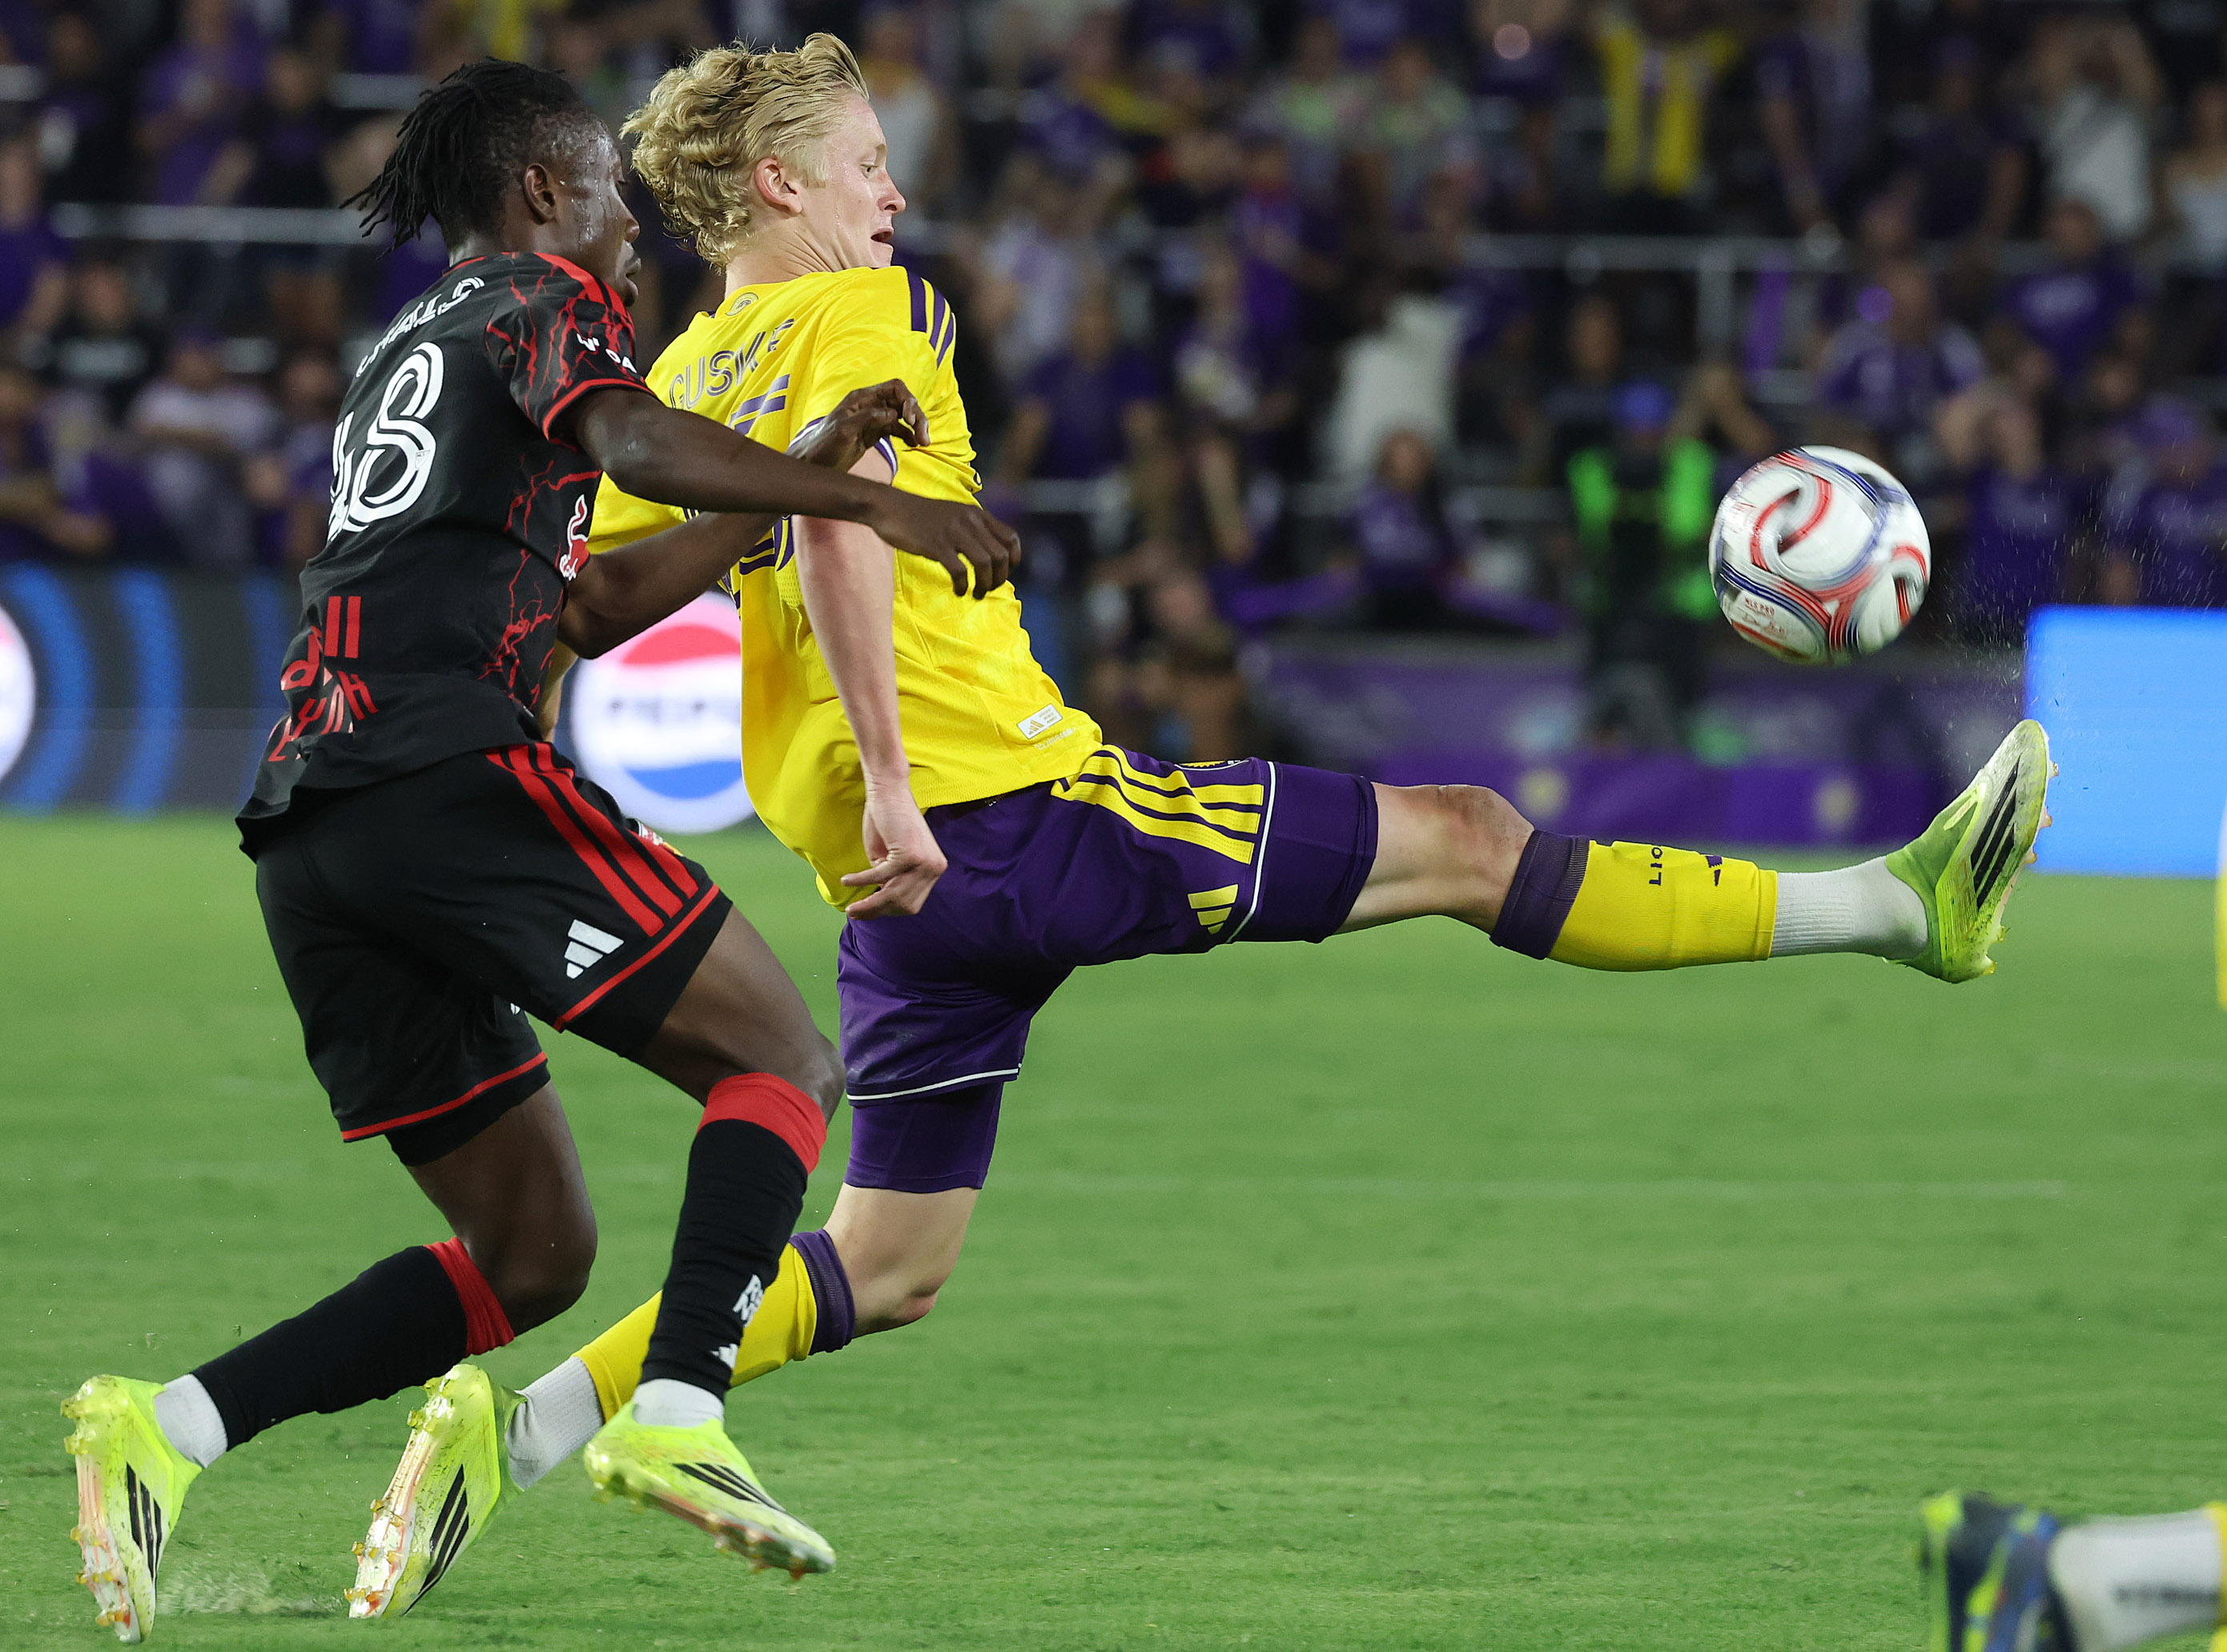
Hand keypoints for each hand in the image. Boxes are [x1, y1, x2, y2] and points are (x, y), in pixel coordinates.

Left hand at [794, 379, 930, 471]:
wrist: (813, 464)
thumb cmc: (823, 445)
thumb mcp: (844, 430)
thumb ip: (868, 418)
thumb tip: (892, 414)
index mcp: (862, 398)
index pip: (894, 388)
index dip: (907, 400)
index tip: (911, 419)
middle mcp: (870, 405)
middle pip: (903, 402)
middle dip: (917, 416)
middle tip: (925, 437)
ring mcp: (874, 420)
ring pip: (903, 417)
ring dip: (916, 427)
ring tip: (924, 443)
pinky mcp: (874, 434)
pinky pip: (897, 431)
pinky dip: (908, 436)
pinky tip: (914, 445)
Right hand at [838, 782, 947, 918]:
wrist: (889, 791)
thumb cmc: (887, 821)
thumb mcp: (889, 858)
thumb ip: (889, 881)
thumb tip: (875, 907)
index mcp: (934, 869)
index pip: (912, 902)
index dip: (889, 910)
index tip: (869, 912)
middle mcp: (935, 868)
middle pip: (904, 904)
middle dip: (877, 911)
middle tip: (854, 913)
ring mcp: (925, 863)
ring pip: (893, 896)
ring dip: (869, 905)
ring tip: (851, 908)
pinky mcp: (910, 856)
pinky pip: (880, 877)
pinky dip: (862, 880)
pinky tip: (847, 880)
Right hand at [865, 488, 1021, 597]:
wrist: (891, 507)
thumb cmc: (920, 515)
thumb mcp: (954, 514)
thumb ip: (972, 528)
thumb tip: (989, 553)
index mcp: (977, 513)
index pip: (1010, 537)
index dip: (1014, 558)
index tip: (1005, 572)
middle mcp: (970, 521)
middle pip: (1000, 555)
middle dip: (1000, 578)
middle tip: (989, 588)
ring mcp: (954, 533)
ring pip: (984, 564)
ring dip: (985, 584)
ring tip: (977, 593)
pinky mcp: (937, 545)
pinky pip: (960, 570)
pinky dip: (962, 585)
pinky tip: (958, 590)